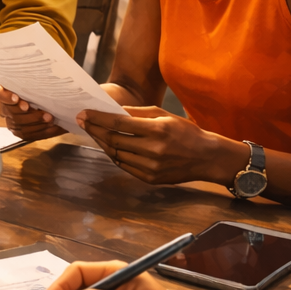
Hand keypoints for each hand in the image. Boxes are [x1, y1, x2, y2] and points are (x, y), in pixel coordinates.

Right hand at [0, 85, 63, 141]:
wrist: (44, 100)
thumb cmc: (37, 88)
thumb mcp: (33, 82)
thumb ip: (32, 83)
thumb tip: (38, 83)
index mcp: (3, 92)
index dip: (6, 97)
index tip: (16, 98)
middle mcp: (4, 107)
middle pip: (10, 112)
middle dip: (29, 114)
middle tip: (43, 112)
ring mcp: (10, 120)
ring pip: (19, 125)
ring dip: (36, 123)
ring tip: (50, 119)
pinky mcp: (18, 131)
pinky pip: (26, 134)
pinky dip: (41, 131)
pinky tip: (52, 127)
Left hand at [76, 106, 245, 186]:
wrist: (207, 157)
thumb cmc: (186, 132)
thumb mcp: (164, 115)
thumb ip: (137, 113)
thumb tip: (113, 111)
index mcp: (157, 130)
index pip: (118, 124)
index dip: (98, 118)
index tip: (83, 113)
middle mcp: (153, 150)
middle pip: (113, 140)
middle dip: (94, 129)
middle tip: (82, 121)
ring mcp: (151, 167)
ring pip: (116, 154)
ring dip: (101, 142)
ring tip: (93, 132)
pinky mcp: (150, 178)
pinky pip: (124, 165)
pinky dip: (114, 155)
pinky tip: (108, 146)